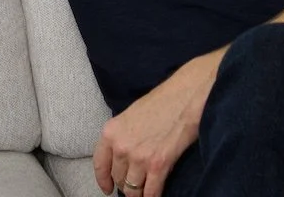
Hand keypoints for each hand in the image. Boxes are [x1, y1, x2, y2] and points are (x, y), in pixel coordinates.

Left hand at [92, 51, 221, 196]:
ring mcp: (139, 157)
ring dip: (139, 193)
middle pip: (118, 179)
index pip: (100, 164)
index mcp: (111, 132)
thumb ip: (122, 137)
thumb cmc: (160, 103)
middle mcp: (121, 146)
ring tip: (145, 190)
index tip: (107, 188)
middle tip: (134, 184)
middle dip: (126, 184)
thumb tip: (122, 158)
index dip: (103, 180)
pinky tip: (155, 194)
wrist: (183, 97)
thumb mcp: (130, 116)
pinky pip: (150, 192)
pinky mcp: (158, 165)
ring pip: (132, 190)